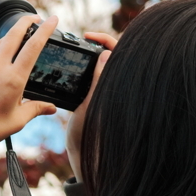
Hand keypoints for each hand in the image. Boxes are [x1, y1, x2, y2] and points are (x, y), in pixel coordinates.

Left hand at [0, 15, 59, 157]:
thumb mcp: (17, 121)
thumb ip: (36, 110)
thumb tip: (52, 108)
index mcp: (13, 79)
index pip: (33, 47)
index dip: (44, 30)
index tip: (52, 19)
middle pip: (13, 35)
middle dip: (25, 22)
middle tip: (35, 16)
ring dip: (9, 39)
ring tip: (19, 40)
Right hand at [65, 32, 116, 181]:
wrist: (84, 158)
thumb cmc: (88, 137)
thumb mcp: (89, 105)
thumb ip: (99, 79)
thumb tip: (107, 53)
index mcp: (118, 86)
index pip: (118, 52)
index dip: (105, 39)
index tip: (88, 37)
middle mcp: (116, 87)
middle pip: (112, 55)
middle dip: (98, 43)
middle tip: (81, 42)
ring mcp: (109, 93)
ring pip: (104, 65)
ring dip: (93, 55)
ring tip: (78, 51)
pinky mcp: (101, 98)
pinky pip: (98, 76)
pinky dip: (89, 68)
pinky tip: (77, 68)